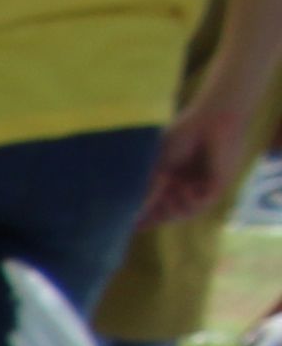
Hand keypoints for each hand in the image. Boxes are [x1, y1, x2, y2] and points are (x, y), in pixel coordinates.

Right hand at [146, 82, 263, 228]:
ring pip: (183, 213)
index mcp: (171, 178)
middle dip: (155, 216)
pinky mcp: (218, 186)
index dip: (142, 216)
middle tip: (147, 213)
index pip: (156, 204)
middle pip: (167, 212)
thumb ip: (149, 192)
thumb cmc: (183, 136)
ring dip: (172, 209)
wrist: (212, 120)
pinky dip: (188, 200)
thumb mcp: (158, 167)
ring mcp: (202, 187)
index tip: (128, 225)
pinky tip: (185, 187)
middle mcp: (186, 184)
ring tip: (168, 193)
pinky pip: (200, 206)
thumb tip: (133, 216)